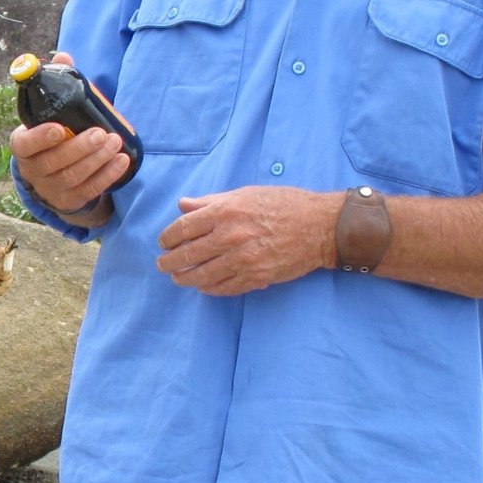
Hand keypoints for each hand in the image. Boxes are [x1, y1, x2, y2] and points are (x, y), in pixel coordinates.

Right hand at [11, 53, 131, 219]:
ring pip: (74, 177)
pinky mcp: (70, 200)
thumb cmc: (54, 136)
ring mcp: (51, 188)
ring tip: (115, 142)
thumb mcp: (51, 113)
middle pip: (54, 162)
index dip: (40, 138)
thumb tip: (64, 55)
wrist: (55, 176)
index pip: (25, 145)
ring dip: (97, 160)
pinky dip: (108, 176)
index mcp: (23, 146)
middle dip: (80, 148)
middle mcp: (33, 170)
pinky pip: (89, 190)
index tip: (60, 128)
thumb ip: (57, 86)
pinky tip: (122, 161)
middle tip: (102, 133)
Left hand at [156, 188, 341, 295]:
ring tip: (178, 278)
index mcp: (225, 212)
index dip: (167, 238)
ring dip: (185, 279)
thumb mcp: (245, 194)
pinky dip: (209, 289)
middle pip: (187, 255)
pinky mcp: (255, 277)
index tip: (163, 243)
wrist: (320, 227)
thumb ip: (211, 201)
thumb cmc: (284, 205)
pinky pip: (223, 287)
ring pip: (202, 276)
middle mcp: (230, 236)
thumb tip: (183, 204)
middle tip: (163, 265)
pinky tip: (203, 286)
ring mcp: (242, 260)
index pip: (182, 228)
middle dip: (169, 263)